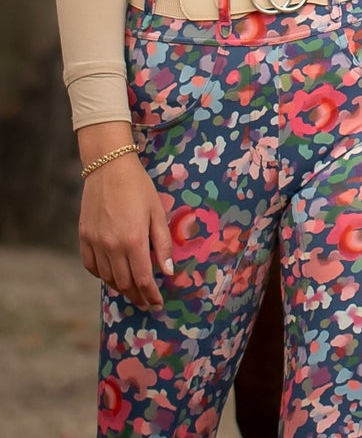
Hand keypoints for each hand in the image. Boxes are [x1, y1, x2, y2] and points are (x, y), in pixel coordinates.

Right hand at [77, 136, 172, 311]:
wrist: (109, 169)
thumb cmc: (139, 188)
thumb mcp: (157, 212)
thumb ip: (162, 244)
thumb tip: (168, 270)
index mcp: (133, 240)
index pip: (143, 278)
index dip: (151, 294)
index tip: (157, 303)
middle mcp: (112, 246)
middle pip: (124, 283)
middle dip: (137, 295)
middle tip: (147, 301)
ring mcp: (95, 243)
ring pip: (107, 277)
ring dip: (121, 288)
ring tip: (132, 291)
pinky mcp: (84, 238)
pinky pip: (91, 266)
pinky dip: (102, 275)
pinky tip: (111, 275)